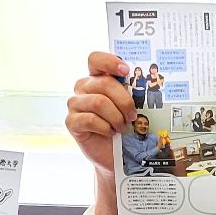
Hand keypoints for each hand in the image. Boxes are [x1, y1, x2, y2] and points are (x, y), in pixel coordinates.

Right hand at [65, 51, 134, 175]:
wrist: (114, 154)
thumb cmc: (123, 127)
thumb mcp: (129, 107)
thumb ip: (130, 92)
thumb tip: (144, 83)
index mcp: (97, 78)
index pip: (96, 59)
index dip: (110, 62)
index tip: (125, 71)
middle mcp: (83, 87)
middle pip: (104, 83)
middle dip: (124, 100)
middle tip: (132, 116)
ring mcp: (75, 104)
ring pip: (99, 102)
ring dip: (116, 117)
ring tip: (122, 128)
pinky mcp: (71, 122)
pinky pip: (90, 119)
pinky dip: (105, 128)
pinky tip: (110, 133)